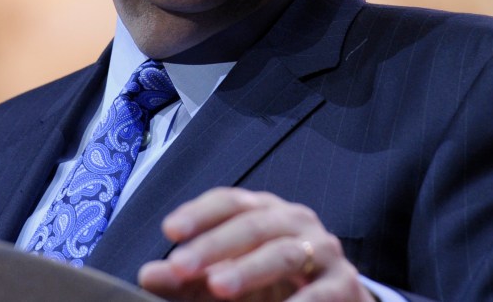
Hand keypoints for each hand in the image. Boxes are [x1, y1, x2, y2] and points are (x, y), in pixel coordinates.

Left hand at [137, 187, 374, 300]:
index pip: (229, 202)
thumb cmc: (270, 288)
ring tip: (218, 286)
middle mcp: (294, 222)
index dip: (200, 212)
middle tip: (181, 266)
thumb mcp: (224, 282)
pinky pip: (320, 291)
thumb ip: (188, 280)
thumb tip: (148, 274)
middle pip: (252, 224)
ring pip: (284, 252)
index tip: (169, 230)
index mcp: (263, 212)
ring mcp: (322, 250)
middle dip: (214, 246)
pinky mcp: (344, 283)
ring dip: (249, 269)